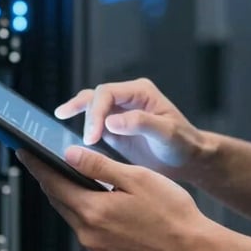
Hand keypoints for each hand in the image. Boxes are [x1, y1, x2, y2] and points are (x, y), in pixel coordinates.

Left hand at [16, 146, 212, 250]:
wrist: (192, 248)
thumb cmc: (171, 210)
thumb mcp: (136, 178)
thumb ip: (99, 166)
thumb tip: (69, 155)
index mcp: (93, 211)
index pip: (53, 183)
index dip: (37, 165)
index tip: (24, 151)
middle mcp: (88, 233)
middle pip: (58, 199)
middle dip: (49, 177)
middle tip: (41, 158)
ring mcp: (96, 246)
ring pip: (71, 213)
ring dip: (66, 193)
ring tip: (66, 173)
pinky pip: (85, 226)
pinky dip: (82, 208)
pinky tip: (93, 196)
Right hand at [54, 78, 205, 177]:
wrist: (188, 159)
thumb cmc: (183, 143)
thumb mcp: (167, 133)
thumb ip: (141, 123)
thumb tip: (111, 121)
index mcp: (140, 92)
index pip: (107, 93)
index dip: (95, 113)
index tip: (92, 137)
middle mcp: (128, 97)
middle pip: (96, 97)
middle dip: (86, 116)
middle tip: (86, 141)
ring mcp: (120, 111)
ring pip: (91, 105)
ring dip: (78, 114)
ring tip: (61, 120)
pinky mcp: (114, 127)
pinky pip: (93, 121)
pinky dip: (81, 125)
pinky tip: (68, 130)